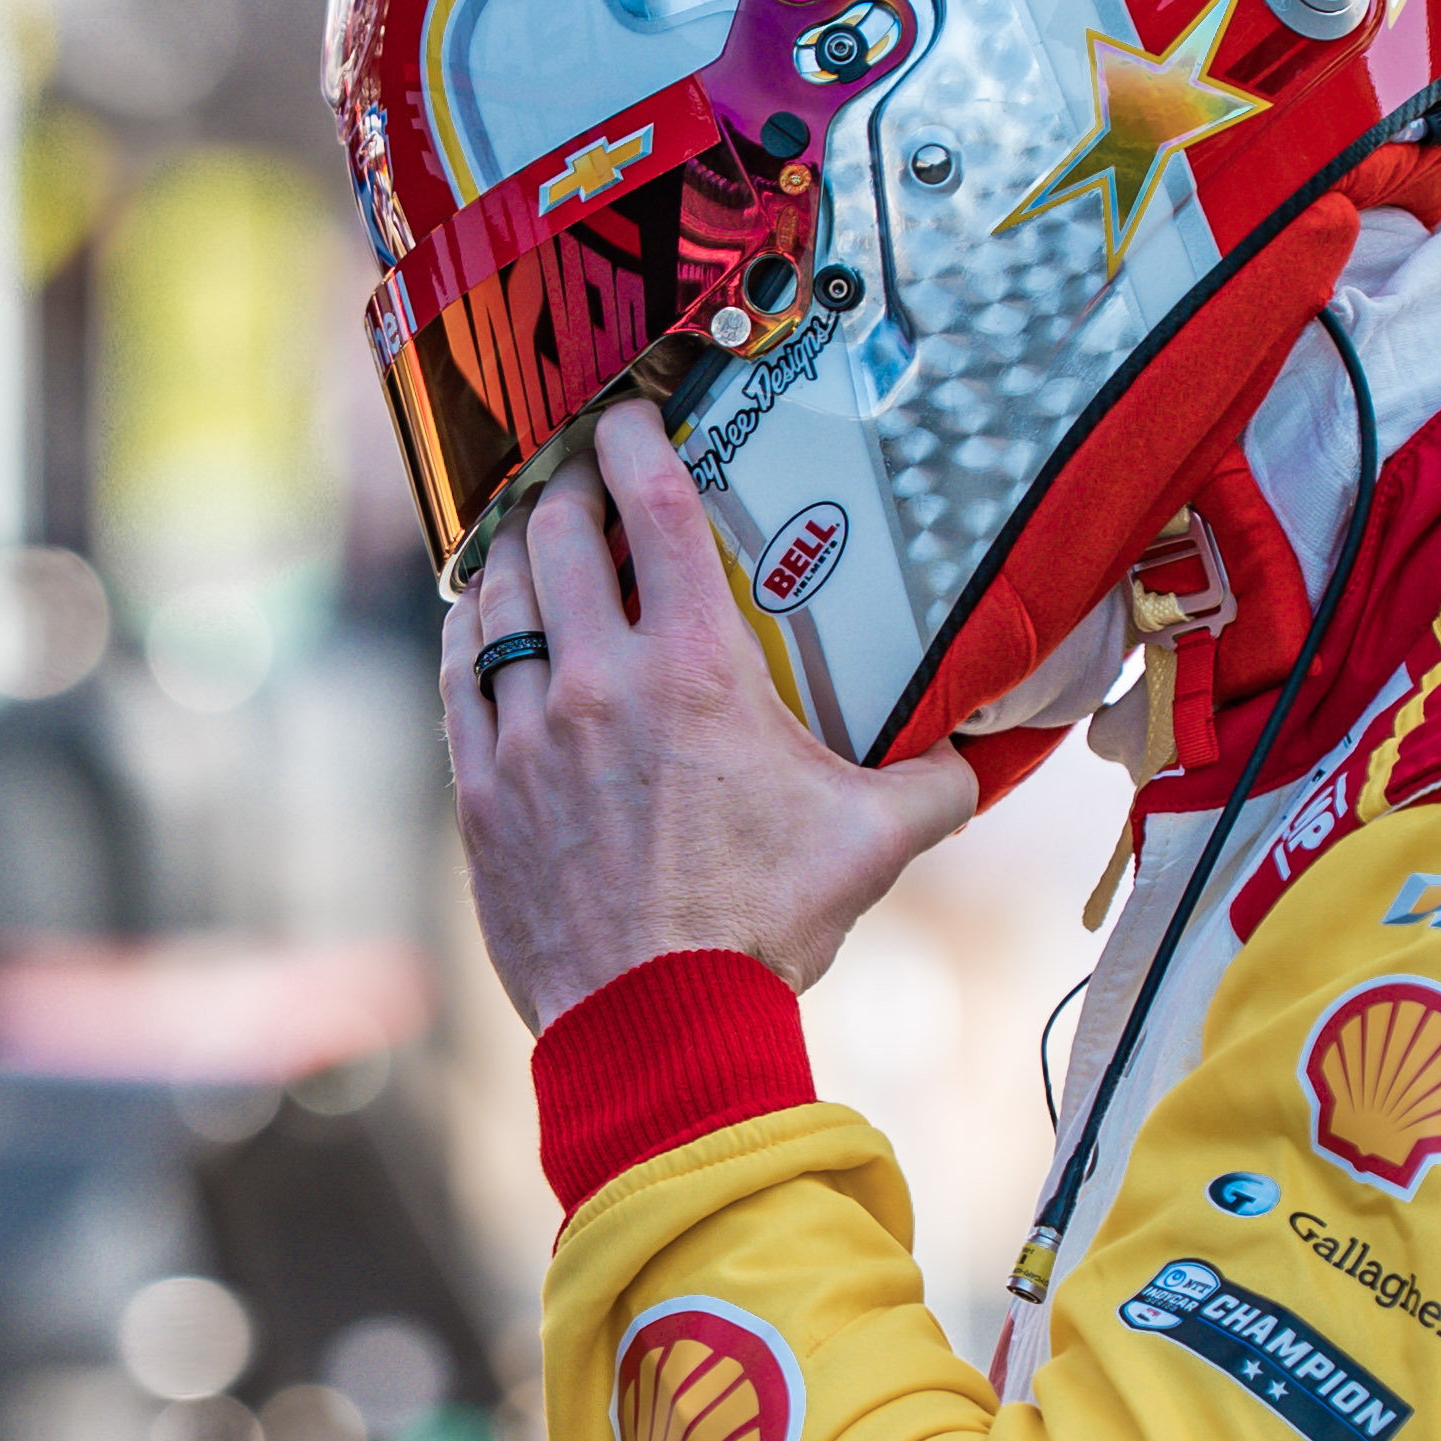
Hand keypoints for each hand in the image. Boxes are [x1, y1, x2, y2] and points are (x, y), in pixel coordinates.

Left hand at [441, 402, 974, 1029]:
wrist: (657, 1024)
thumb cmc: (763, 927)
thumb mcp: (871, 845)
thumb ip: (932, 785)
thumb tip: (979, 761)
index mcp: (695, 666)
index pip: (654, 504)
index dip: (636, 438)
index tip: (629, 415)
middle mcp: (599, 678)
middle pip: (560, 532)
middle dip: (567, 486)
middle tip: (577, 475)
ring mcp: (528, 733)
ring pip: (497, 598)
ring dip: (511, 552)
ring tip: (525, 533)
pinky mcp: (483, 789)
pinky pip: (461, 678)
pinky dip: (468, 633)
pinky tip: (478, 620)